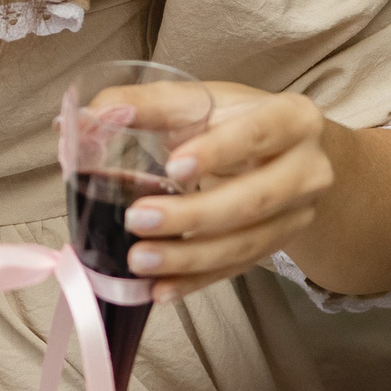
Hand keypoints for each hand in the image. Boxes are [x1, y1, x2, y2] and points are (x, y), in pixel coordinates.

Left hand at [108, 82, 336, 305]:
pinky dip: (195, 281)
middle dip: (193, 215)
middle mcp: (308, 169)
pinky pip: (237, 269)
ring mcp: (298, 214)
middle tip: (136, 220)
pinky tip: (160, 288)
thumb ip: (144, 105)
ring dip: (189, 258)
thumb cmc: (235, 120)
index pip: (258, 134)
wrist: (288, 154)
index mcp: (292, 118)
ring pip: (246, 243)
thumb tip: (83, 120)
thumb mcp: (201, 101)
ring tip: (139, 261)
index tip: (172, 167)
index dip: (218, 152)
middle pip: (254, 199)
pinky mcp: (280, 247)